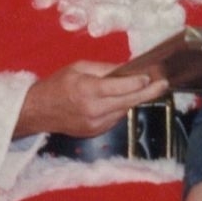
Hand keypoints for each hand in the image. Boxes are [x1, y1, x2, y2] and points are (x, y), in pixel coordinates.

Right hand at [14, 61, 168, 138]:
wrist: (37, 112)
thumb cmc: (57, 84)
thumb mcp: (79, 67)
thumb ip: (104, 69)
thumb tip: (127, 68)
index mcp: (88, 91)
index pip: (120, 88)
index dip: (138, 82)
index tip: (152, 76)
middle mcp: (93, 110)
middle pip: (128, 101)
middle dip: (148, 92)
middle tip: (164, 84)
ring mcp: (95, 125)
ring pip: (124, 110)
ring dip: (134, 99)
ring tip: (144, 87)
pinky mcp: (95, 133)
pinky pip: (115, 118)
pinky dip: (121, 108)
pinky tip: (120, 99)